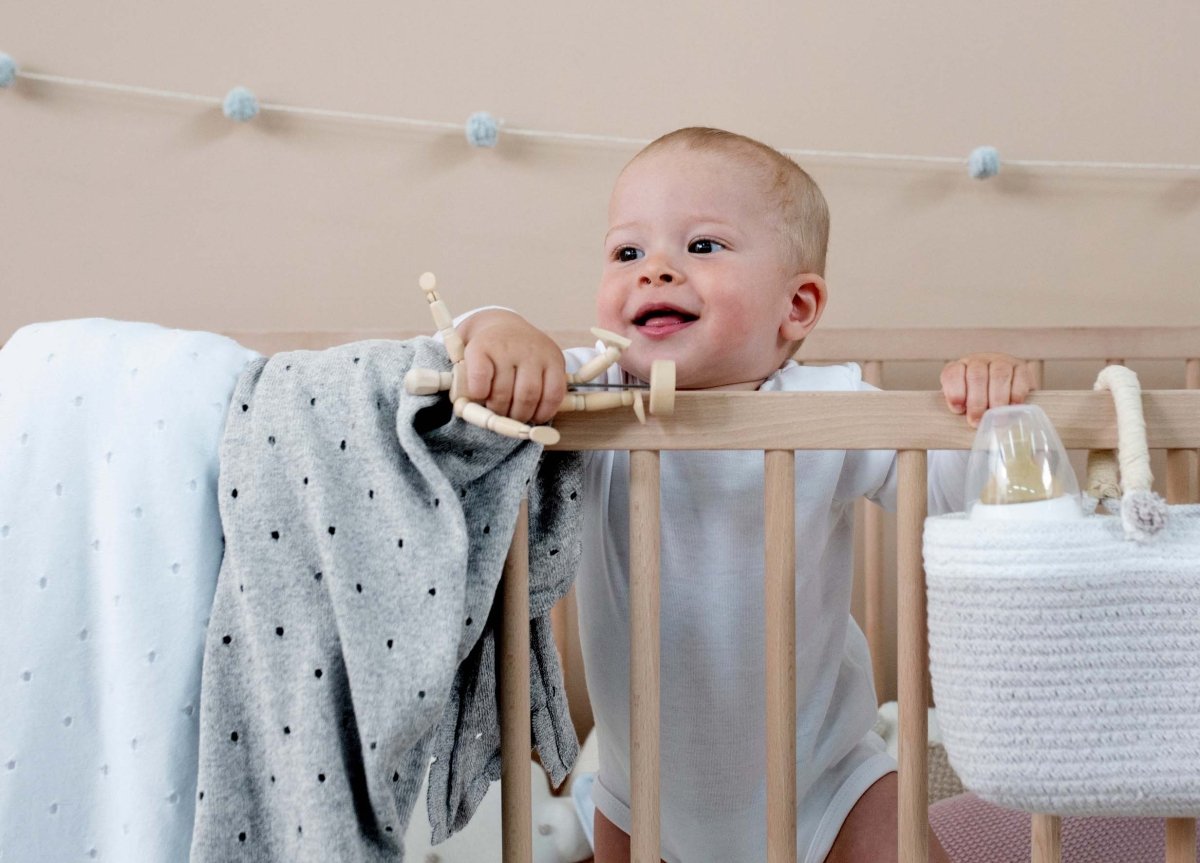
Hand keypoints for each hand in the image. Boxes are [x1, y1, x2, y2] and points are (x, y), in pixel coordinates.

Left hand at [457, 310, 566, 424]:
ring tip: (515, 415)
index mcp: (482, 345)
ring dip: (521, 414)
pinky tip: (536, 414)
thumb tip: (466, 410)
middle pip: (505, 391)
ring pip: (530, 395)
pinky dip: (545, 411)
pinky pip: (554, 393)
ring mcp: (535, 352)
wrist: (508, 328)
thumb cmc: (487, 354)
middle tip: (498, 415)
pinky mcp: (555, 360)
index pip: (479, 374)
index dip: (478, 394)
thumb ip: (462, 382)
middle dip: (500, 411)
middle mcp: (510, 346)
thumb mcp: (467, 360)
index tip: (479, 399)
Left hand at [940, 352, 1034, 427]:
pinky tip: (1013, 406)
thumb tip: (964, 414)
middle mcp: (979, 361)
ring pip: (999, 374)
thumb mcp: (964, 400)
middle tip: (977, 420)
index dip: (955, 392)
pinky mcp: (1021, 367)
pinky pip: (1020, 377)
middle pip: (977, 375)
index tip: (958, 409)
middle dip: (976, 401)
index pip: (953, 373)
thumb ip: (960, 405)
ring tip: (996, 417)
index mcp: (960, 367)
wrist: (1008, 386)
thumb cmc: (979, 397)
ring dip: (997, 398)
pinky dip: (1016, 393)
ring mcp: (1001, 361)